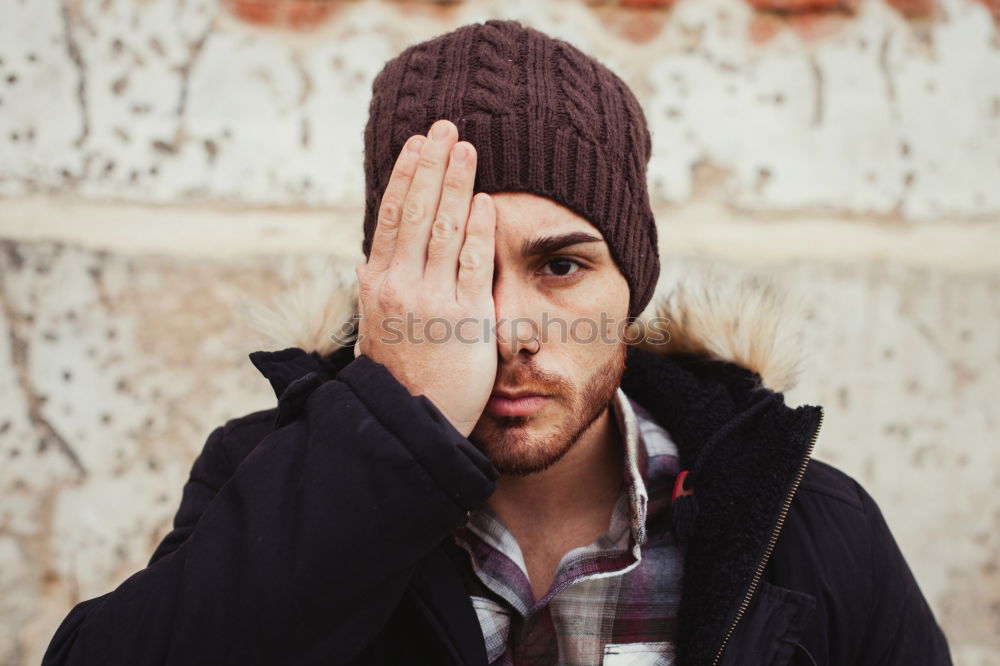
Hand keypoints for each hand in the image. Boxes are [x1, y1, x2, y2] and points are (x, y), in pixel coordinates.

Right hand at [354, 119, 496, 437]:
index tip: (418, 144)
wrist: (414, 421)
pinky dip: (478, 228)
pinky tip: (485, 200)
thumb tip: (368, 260)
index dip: (406, 174)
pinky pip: (473, 262)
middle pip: (416, 210)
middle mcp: (399, 286)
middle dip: (432, 164)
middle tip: (446, 126)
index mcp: (376, 283)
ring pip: (444, 227)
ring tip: (466, 148)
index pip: (391, 215)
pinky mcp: (466, 317)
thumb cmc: (399, 373)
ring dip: (456, 182)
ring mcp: (432, 300)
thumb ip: (376, 289)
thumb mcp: (375, 326)